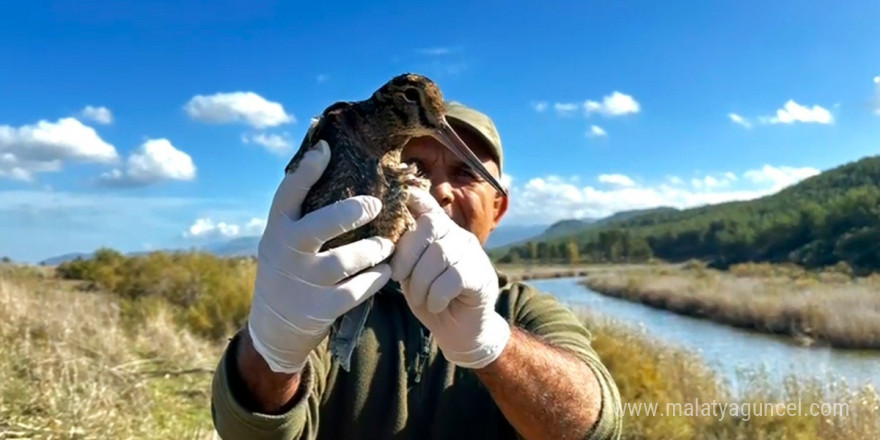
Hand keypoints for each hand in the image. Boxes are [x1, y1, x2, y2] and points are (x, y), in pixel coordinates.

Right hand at [247, 140, 393, 373]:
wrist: (274, 327)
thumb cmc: (289, 269)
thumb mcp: (284, 240)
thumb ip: (301, 212)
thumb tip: (325, 156)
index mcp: (277, 230)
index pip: (288, 194)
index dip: (306, 170)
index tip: (326, 149)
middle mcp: (286, 252)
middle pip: (321, 225)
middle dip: (352, 212)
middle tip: (375, 205)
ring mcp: (302, 281)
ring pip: (346, 260)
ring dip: (373, 250)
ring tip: (387, 245)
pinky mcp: (320, 308)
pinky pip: (356, 290)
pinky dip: (375, 279)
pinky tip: (385, 272)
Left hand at [390, 187, 510, 368]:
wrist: (461, 332)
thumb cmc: (431, 300)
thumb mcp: (411, 275)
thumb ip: (404, 254)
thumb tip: (383, 237)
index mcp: (439, 233)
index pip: (427, 205)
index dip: (412, 196)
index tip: (399, 196)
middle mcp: (457, 236)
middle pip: (429, 227)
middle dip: (407, 254)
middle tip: (399, 278)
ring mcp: (472, 254)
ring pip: (439, 253)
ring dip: (421, 281)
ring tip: (420, 298)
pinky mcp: (481, 276)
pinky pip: (453, 277)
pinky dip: (437, 295)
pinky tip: (436, 305)